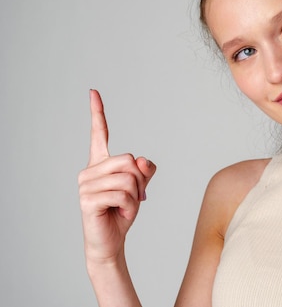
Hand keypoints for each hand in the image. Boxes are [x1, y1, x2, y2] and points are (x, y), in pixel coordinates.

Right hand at [78, 90, 155, 264]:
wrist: (110, 241)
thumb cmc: (122, 212)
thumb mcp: (139, 188)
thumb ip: (144, 170)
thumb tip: (141, 160)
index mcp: (101, 163)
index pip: (99, 133)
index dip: (98, 112)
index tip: (93, 92)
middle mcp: (89, 170)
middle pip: (128, 160)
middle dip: (139, 182)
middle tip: (133, 198)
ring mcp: (86, 185)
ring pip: (128, 179)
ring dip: (135, 197)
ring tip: (125, 208)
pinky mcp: (87, 200)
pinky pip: (122, 195)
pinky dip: (130, 208)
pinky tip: (120, 215)